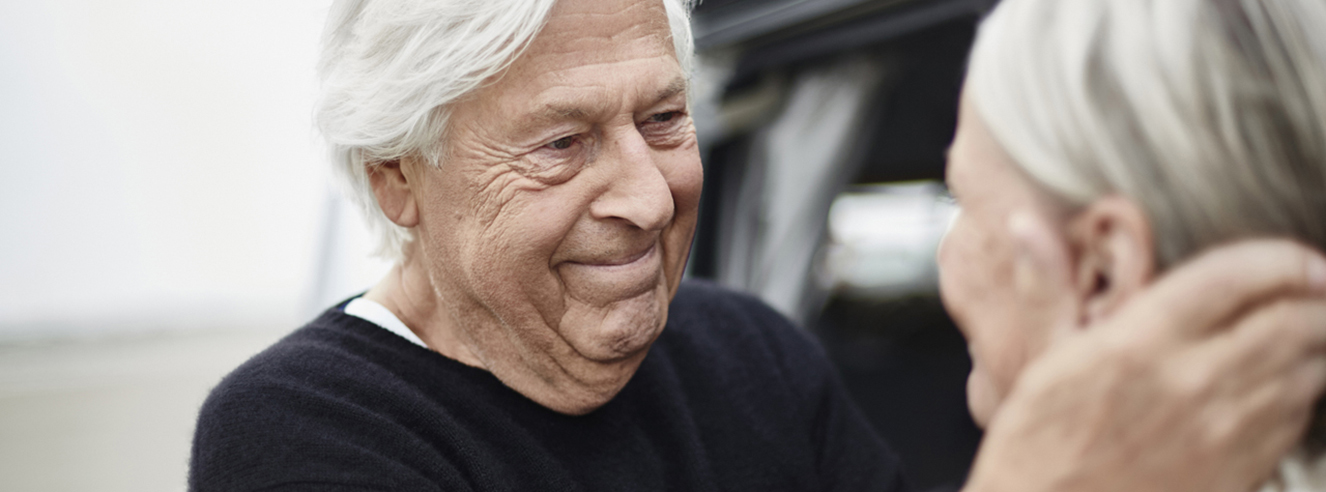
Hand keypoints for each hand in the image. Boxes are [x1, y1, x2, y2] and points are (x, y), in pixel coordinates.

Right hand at [965, 239, 1325, 491]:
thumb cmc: (1036, 451)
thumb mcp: (1032, 360)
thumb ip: (1046, 286)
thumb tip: (1027, 226)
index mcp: (1139, 344)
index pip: (1238, 277)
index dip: (1284, 259)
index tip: (1298, 259)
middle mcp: (1193, 383)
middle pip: (1295, 321)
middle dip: (1316, 297)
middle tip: (1316, 287)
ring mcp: (1225, 432)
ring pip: (1309, 369)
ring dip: (1317, 342)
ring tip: (1310, 327)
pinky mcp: (1241, 471)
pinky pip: (1298, 419)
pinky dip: (1305, 392)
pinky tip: (1288, 384)